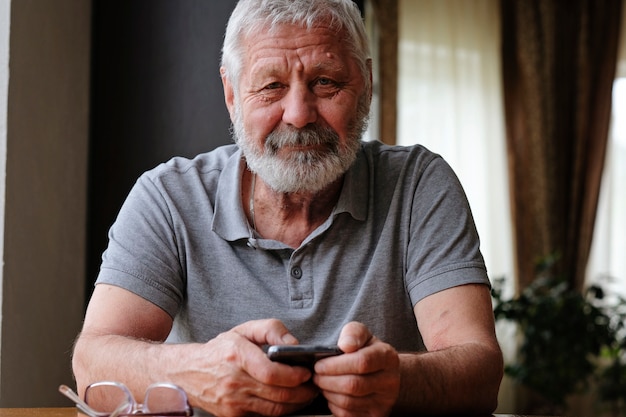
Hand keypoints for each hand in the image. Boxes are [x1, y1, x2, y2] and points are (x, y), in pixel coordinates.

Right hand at [182, 319, 318, 416]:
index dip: (294, 375)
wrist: (189, 372)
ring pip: (274, 409)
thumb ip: (271, 329)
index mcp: (237, 356)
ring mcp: (232, 401)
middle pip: (278, 394)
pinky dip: (280, 411)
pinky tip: (289, 401)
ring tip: (306, 394)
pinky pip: (264, 416)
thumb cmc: (220, 350)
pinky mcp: (233, 415)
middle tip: (314, 385)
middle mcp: (234, 381)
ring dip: (296, 404)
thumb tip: (294, 344)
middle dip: (302, 392)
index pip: (271, 373)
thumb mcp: (244, 330)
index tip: (307, 372)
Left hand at [313, 322, 399, 416]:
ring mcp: (384, 401)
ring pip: (349, 402)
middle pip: (353, 385)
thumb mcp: (362, 335)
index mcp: (387, 357)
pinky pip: (348, 415)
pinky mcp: (376, 415)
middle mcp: (390, 381)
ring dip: (328, 393)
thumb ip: (353, 333)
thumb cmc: (367, 350)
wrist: (383, 373)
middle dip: (327, 380)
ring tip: (321, 383)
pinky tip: (331, 394)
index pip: (361, 362)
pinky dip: (334, 405)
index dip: (335, 365)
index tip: (319, 364)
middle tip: (316, 375)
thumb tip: (346, 345)